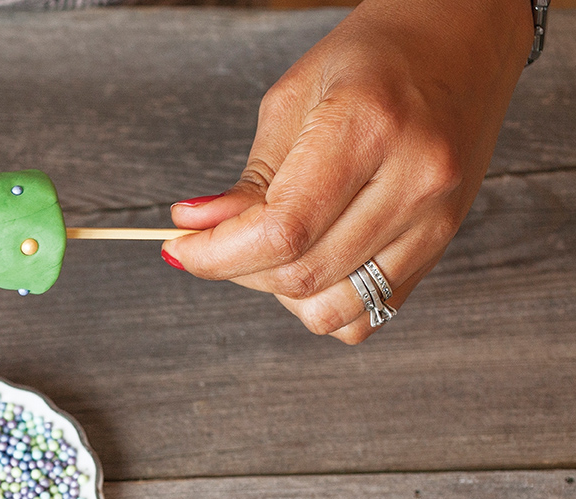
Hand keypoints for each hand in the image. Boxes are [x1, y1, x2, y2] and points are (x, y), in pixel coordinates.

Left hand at [162, 0, 532, 342]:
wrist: (463, 40)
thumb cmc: (374, 58)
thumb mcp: (292, 99)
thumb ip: (248, 180)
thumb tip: (194, 232)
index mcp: (371, 127)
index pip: (280, 231)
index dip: (216, 254)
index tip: (178, 247)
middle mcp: (415, 180)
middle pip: (301, 274)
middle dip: (236, 269)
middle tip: (212, 241)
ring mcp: (437, 220)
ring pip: (332, 309)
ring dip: (278, 291)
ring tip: (265, 248)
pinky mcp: (442, 246)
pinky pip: (368, 314)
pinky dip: (323, 302)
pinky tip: (309, 260)